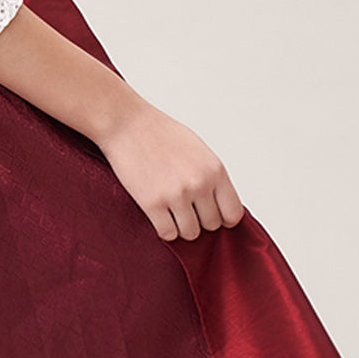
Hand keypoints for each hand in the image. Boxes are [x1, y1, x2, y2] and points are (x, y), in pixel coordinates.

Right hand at [94, 95, 245, 242]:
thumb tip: (219, 204)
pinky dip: (164, 228)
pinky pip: (168, 234)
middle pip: (211, 225)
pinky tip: (158, 213)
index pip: (233, 213)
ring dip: (181, 226)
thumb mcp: (198, 149)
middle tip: (185, 206)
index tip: (213, 214)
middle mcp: (199, 184)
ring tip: (170, 210)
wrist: (126, 123)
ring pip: (190, 233)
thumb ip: (211, 176)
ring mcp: (176, 196)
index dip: (223, 217)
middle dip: (199, 219)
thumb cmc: (159, 133)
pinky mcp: (152, 204)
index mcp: (214, 170)